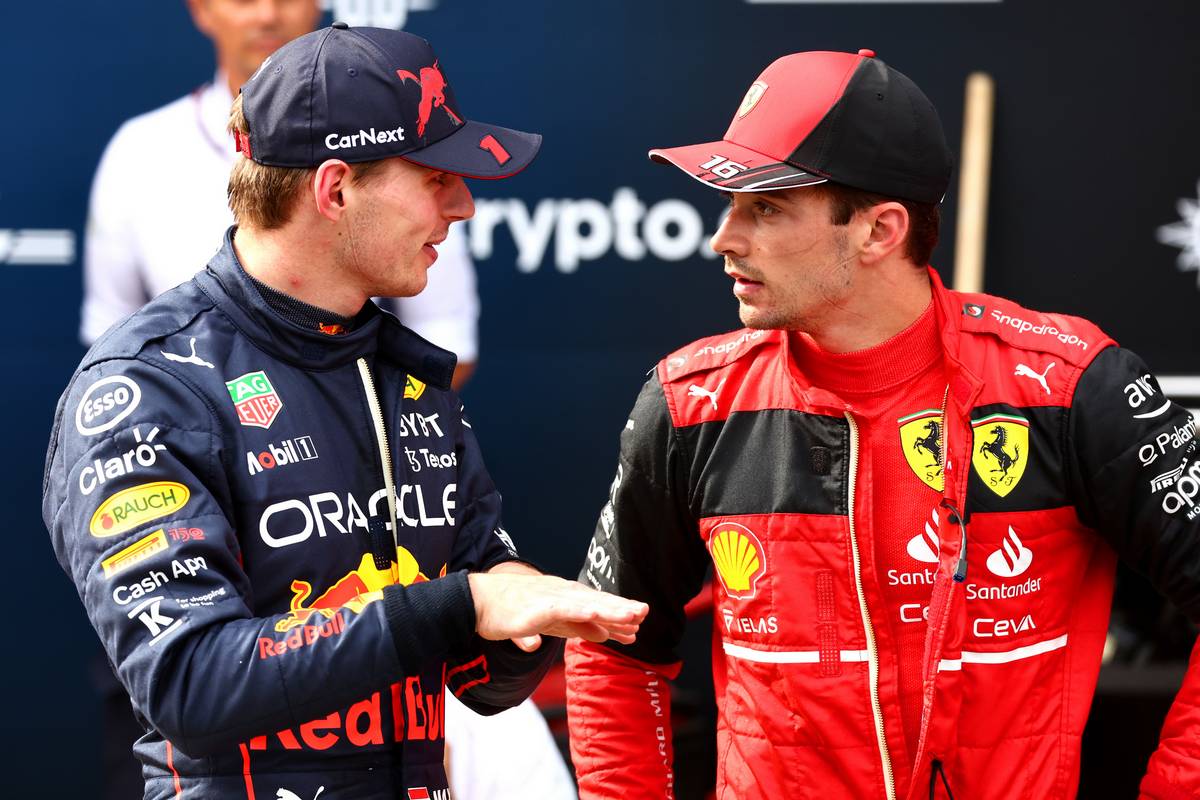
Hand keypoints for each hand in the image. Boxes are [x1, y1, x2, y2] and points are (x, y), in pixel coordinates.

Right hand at [468, 565, 648, 652]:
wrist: (476, 602)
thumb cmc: (511, 611)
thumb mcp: (551, 623)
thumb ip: (576, 627)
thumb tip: (604, 634)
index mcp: (566, 598)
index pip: (597, 604)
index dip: (619, 611)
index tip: (641, 619)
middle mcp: (560, 595)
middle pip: (596, 601)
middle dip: (620, 608)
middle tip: (644, 613)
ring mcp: (548, 600)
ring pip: (583, 604)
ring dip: (606, 609)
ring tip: (628, 615)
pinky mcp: (533, 610)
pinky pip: (558, 611)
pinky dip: (575, 613)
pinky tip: (592, 616)